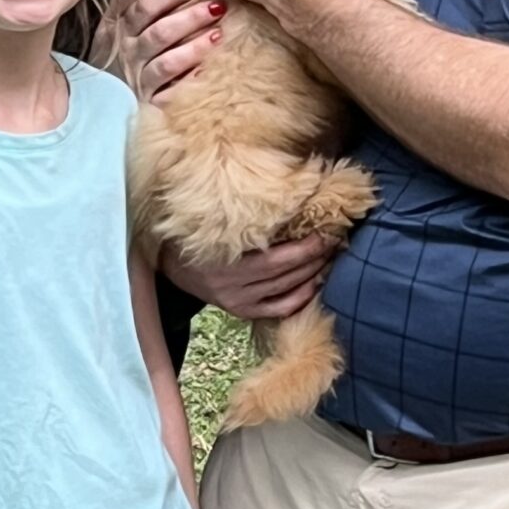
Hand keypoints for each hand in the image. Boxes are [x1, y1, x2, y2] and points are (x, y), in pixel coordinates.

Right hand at [113, 0, 226, 103]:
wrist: (102, 102)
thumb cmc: (122, 58)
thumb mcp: (121, 30)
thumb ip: (139, 8)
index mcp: (123, 31)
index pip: (144, 9)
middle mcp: (130, 54)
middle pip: (160, 33)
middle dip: (190, 18)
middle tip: (218, 6)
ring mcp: (139, 80)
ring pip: (168, 63)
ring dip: (195, 48)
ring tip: (218, 35)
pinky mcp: (149, 103)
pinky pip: (171, 95)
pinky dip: (190, 84)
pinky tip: (209, 74)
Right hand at [163, 234, 332, 318]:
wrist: (173, 268)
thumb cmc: (197, 237)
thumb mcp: (214, 224)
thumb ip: (243, 217)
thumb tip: (289, 196)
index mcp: (225, 261)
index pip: (278, 257)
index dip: (307, 246)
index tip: (327, 230)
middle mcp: (232, 286)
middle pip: (286, 273)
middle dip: (315, 256)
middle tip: (335, 240)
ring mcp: (237, 302)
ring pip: (287, 289)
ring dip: (313, 273)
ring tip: (330, 256)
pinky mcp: (241, 312)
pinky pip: (280, 308)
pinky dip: (301, 296)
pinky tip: (315, 282)